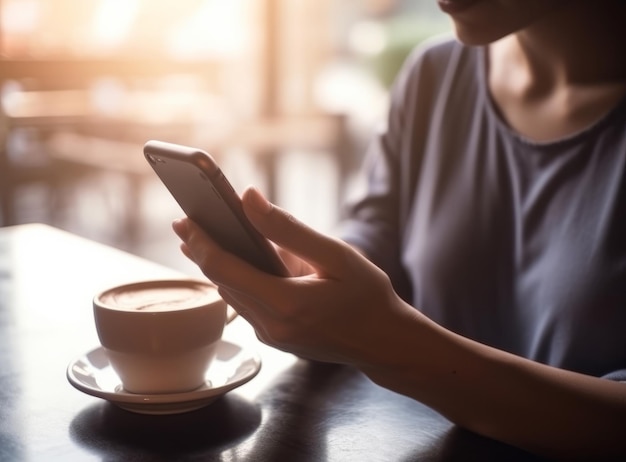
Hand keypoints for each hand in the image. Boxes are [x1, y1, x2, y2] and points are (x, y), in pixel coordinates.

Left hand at [172, 186, 416, 364]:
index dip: (201, 242)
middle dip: (201, 250)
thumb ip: (288, 229)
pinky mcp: (275, 339)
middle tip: (185, 221)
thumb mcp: (335, 255)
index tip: (185, 219)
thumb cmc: (367, 294)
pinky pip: (246, 305)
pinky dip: (237, 281)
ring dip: (216, 265)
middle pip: (222, 282)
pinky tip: (236, 261)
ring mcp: (271, 337)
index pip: (225, 269)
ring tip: (202, 236)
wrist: (384, 341)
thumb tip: (249, 199)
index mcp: (286, 304)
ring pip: (231, 295)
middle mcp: (272, 326)